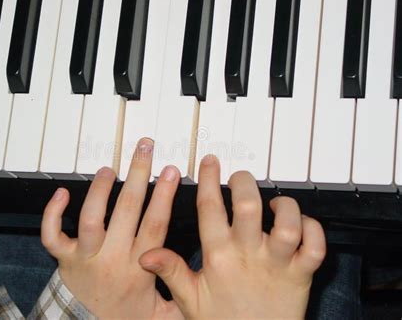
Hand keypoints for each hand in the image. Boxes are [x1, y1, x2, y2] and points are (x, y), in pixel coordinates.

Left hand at [41, 138, 182, 318]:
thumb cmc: (123, 319)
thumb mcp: (161, 316)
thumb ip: (183, 301)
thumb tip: (205, 287)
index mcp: (138, 267)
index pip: (154, 224)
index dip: (164, 195)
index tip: (171, 171)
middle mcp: (111, 258)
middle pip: (126, 209)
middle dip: (138, 175)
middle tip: (145, 148)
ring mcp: (85, 256)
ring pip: (90, 217)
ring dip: (101, 190)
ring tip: (110, 168)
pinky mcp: (64, 257)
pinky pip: (53, 234)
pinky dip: (53, 213)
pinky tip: (62, 192)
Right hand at [139, 155, 325, 319]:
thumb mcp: (190, 299)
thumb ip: (171, 271)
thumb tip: (147, 254)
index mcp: (219, 258)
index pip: (210, 209)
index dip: (208, 180)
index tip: (210, 163)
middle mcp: (248, 256)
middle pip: (248, 206)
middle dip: (244, 183)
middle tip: (240, 178)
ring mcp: (276, 265)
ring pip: (288, 224)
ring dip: (284, 205)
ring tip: (275, 203)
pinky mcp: (300, 275)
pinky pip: (315, 246)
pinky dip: (314, 229)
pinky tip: (302, 224)